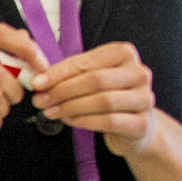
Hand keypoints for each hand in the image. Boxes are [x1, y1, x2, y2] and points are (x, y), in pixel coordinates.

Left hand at [32, 41, 156, 156]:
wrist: (137, 126)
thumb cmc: (110, 97)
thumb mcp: (92, 78)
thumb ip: (70, 75)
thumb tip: (39, 80)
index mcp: (124, 54)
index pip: (87, 62)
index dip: (59, 73)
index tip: (37, 83)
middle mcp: (139, 73)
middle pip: (96, 80)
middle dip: (63, 91)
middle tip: (41, 100)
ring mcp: (144, 98)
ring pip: (102, 101)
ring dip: (70, 107)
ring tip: (51, 111)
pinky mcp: (141, 123)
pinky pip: (109, 121)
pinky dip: (84, 121)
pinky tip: (69, 120)